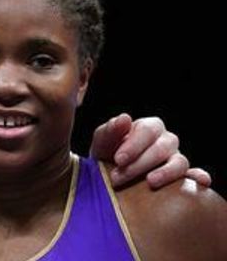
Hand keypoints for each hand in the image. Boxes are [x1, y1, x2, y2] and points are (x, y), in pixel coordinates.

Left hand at [90, 113, 211, 188]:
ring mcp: (176, 158)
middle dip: (139, 164)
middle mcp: (166, 140)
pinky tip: (199, 183)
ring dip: (165, 173)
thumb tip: (124, 118)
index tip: (118, 159)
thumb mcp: (103, 141)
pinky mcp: (183, 177)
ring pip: (179, 162)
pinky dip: (199, 178)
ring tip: (149, 182)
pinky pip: (196, 176)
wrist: (110, 176)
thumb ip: (110, 130)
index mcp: (149, 127)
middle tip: (118, 177)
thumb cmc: (107, 154)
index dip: (134, 145)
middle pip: (161, 148)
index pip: (148, 130)